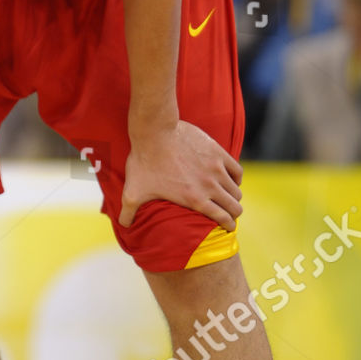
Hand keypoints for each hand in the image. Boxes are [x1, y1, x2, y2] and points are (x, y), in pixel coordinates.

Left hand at [119, 121, 242, 231]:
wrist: (154, 132)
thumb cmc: (144, 162)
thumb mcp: (133, 192)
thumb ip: (128, 212)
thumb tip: (123, 226)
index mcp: (195, 199)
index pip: (223, 219)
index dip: (228, 226)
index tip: (228, 227)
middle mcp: (210, 186)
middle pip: (235, 206)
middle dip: (234, 213)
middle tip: (229, 214)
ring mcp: (216, 168)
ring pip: (236, 190)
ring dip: (234, 196)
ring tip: (229, 198)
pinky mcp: (218, 152)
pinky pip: (237, 170)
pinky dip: (236, 178)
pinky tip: (231, 179)